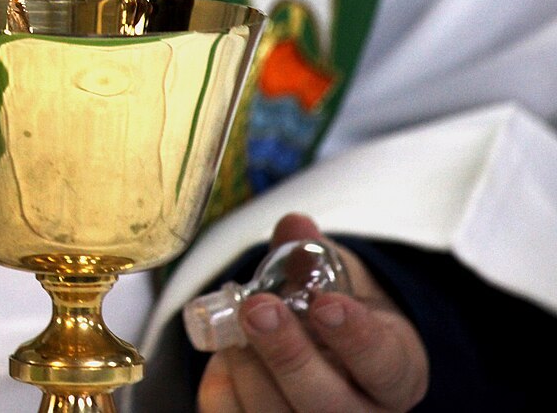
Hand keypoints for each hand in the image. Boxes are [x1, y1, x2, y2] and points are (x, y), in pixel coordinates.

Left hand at [197, 214, 428, 412]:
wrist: (326, 353)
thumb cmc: (337, 315)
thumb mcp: (339, 281)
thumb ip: (314, 254)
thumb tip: (293, 225)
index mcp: (395, 374)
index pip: (384, 365)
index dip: (355, 337)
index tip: (325, 303)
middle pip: (328, 404)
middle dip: (288, 355)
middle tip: (257, 309)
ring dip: (249, 369)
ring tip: (234, 328)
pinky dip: (223, 389)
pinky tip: (224, 357)